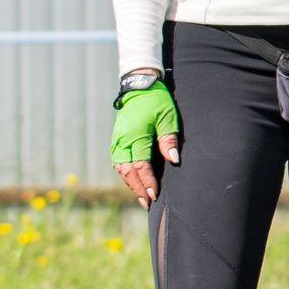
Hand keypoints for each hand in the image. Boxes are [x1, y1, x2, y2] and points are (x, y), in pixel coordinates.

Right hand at [111, 80, 179, 207]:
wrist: (138, 86)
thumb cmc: (156, 101)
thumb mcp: (167, 117)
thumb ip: (169, 139)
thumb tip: (173, 160)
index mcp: (135, 136)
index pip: (140, 166)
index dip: (148, 182)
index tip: (155, 195)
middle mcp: (122, 140)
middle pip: (128, 171)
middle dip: (138, 188)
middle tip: (148, 202)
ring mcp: (117, 140)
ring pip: (120, 168)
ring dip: (130, 183)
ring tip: (141, 197)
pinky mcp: (116, 139)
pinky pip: (118, 161)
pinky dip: (125, 174)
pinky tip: (133, 182)